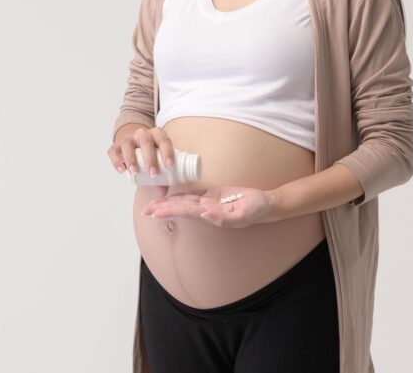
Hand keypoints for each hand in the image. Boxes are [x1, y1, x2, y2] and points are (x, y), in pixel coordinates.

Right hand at [108, 126, 175, 177]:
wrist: (136, 152)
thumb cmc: (153, 158)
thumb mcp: (160, 163)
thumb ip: (165, 176)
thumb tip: (165, 190)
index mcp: (157, 135)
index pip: (163, 139)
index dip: (167, 151)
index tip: (169, 165)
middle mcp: (142, 134)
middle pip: (145, 141)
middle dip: (149, 157)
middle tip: (152, 174)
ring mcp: (128, 138)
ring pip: (127, 144)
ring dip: (131, 158)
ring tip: (134, 172)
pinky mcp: (116, 146)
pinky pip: (114, 151)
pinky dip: (116, 160)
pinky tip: (121, 170)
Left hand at [140, 186, 275, 227]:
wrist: (266, 205)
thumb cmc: (257, 209)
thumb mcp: (244, 213)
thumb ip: (224, 216)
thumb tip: (204, 214)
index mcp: (212, 215)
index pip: (186, 211)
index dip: (170, 211)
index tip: (156, 212)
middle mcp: (207, 210)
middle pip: (180, 208)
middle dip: (163, 209)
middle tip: (145, 210)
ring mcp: (209, 203)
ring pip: (184, 202)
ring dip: (168, 204)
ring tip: (151, 205)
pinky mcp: (213, 195)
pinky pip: (193, 195)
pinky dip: (180, 196)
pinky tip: (169, 196)